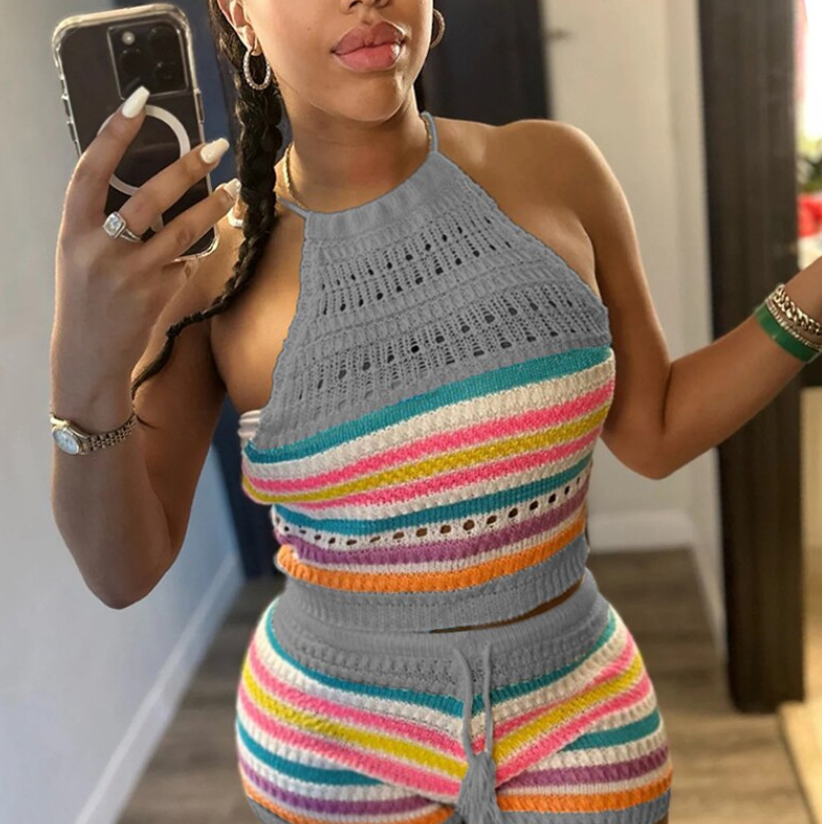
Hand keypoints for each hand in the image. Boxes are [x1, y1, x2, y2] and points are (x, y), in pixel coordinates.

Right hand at [53, 85, 239, 383]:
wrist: (90, 356)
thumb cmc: (87, 299)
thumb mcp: (80, 254)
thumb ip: (104, 222)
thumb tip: (154, 188)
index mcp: (73, 229)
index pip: (91, 170)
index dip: (115, 133)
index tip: (140, 102)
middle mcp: (100, 247)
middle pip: (150, 196)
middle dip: (187, 167)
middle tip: (216, 146)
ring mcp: (132, 272)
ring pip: (182, 230)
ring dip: (211, 208)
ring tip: (232, 190)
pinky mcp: (158, 294)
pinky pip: (184, 263)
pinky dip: (190, 257)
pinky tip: (189, 258)